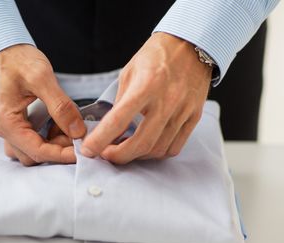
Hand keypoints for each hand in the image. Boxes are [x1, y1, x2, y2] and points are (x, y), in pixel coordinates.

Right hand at [0, 44, 85, 165]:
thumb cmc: (16, 58)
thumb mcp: (42, 77)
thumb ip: (61, 107)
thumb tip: (78, 132)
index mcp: (5, 121)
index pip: (36, 151)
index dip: (61, 155)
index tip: (82, 151)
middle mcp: (1, 129)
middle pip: (32, 155)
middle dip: (58, 150)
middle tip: (79, 137)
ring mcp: (3, 127)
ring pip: (30, 149)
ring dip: (52, 144)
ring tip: (69, 129)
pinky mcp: (10, 122)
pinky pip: (28, 139)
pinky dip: (45, 136)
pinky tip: (58, 124)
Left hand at [81, 32, 211, 163]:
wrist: (191, 44)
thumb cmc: (156, 56)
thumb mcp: (129, 73)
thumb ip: (120, 103)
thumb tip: (109, 130)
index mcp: (146, 85)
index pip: (118, 120)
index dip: (100, 140)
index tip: (88, 150)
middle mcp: (167, 100)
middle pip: (141, 143)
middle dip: (118, 156)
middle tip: (106, 154)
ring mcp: (183, 110)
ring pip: (157, 149)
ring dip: (137, 156)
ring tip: (125, 149)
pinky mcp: (194, 117)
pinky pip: (174, 147)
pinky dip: (157, 153)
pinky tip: (147, 147)